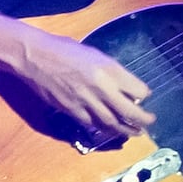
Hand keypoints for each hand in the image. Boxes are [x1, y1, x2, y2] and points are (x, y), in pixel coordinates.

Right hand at [12, 31, 158, 148]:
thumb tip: (123, 87)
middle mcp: (100, 88)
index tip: (144, 95)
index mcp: (108, 69)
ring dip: (126, 130)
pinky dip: (104, 128)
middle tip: (149, 122)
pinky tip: (109, 128)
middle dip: (143, 120)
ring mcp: (85, 101)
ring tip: (135, 132)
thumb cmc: (63, 49)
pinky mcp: (71, 110)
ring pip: (112, 123)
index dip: (144, 94)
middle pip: (129, 112)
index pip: (138, 90)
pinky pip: (92, 124)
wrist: (33, 57)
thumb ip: (111, 71)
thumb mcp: (94, 54)